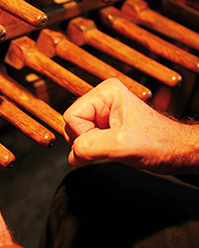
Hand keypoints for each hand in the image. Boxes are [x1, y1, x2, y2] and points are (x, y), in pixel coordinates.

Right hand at [63, 78, 198, 173]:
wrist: (176, 151)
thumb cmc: (159, 142)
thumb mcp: (121, 145)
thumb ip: (91, 147)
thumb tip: (73, 154)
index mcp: (106, 93)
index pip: (72, 116)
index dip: (83, 134)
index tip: (104, 141)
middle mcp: (102, 99)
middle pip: (72, 124)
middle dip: (85, 142)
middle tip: (109, 145)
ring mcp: (102, 112)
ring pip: (76, 133)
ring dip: (89, 147)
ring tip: (112, 147)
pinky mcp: (103, 125)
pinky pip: (85, 139)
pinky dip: (92, 150)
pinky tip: (109, 150)